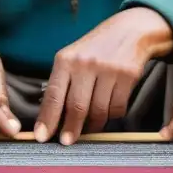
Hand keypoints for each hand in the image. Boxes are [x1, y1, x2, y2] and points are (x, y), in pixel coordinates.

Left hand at [35, 7, 172, 143]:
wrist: (130, 31)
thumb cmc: (95, 49)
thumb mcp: (72, 58)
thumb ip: (62, 83)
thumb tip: (49, 118)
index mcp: (66, 60)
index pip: (54, 95)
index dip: (47, 119)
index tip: (41, 137)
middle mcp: (86, 64)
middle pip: (76, 107)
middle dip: (70, 129)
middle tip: (66, 142)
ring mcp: (108, 69)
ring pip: (99, 110)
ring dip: (94, 124)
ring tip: (90, 127)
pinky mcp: (128, 76)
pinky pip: (117, 108)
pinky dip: (112, 115)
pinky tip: (108, 110)